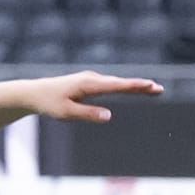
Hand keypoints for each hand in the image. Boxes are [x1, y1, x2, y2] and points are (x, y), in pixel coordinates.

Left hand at [25, 71, 164, 122]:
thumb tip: (109, 115)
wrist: (34, 93)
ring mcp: (90, 80)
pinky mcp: (89, 84)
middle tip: (160, 89)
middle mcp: (91, 79)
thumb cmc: (49, 104)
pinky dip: (124, 86)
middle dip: (140, 86)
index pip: (116, 86)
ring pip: (116, 83)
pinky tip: (134, 88)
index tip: (150, 85)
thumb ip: (88, 114)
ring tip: (153, 89)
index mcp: (88, 85)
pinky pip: (110, 85)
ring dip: (134, 86)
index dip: (134, 86)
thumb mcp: (66, 114)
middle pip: (120, 83)